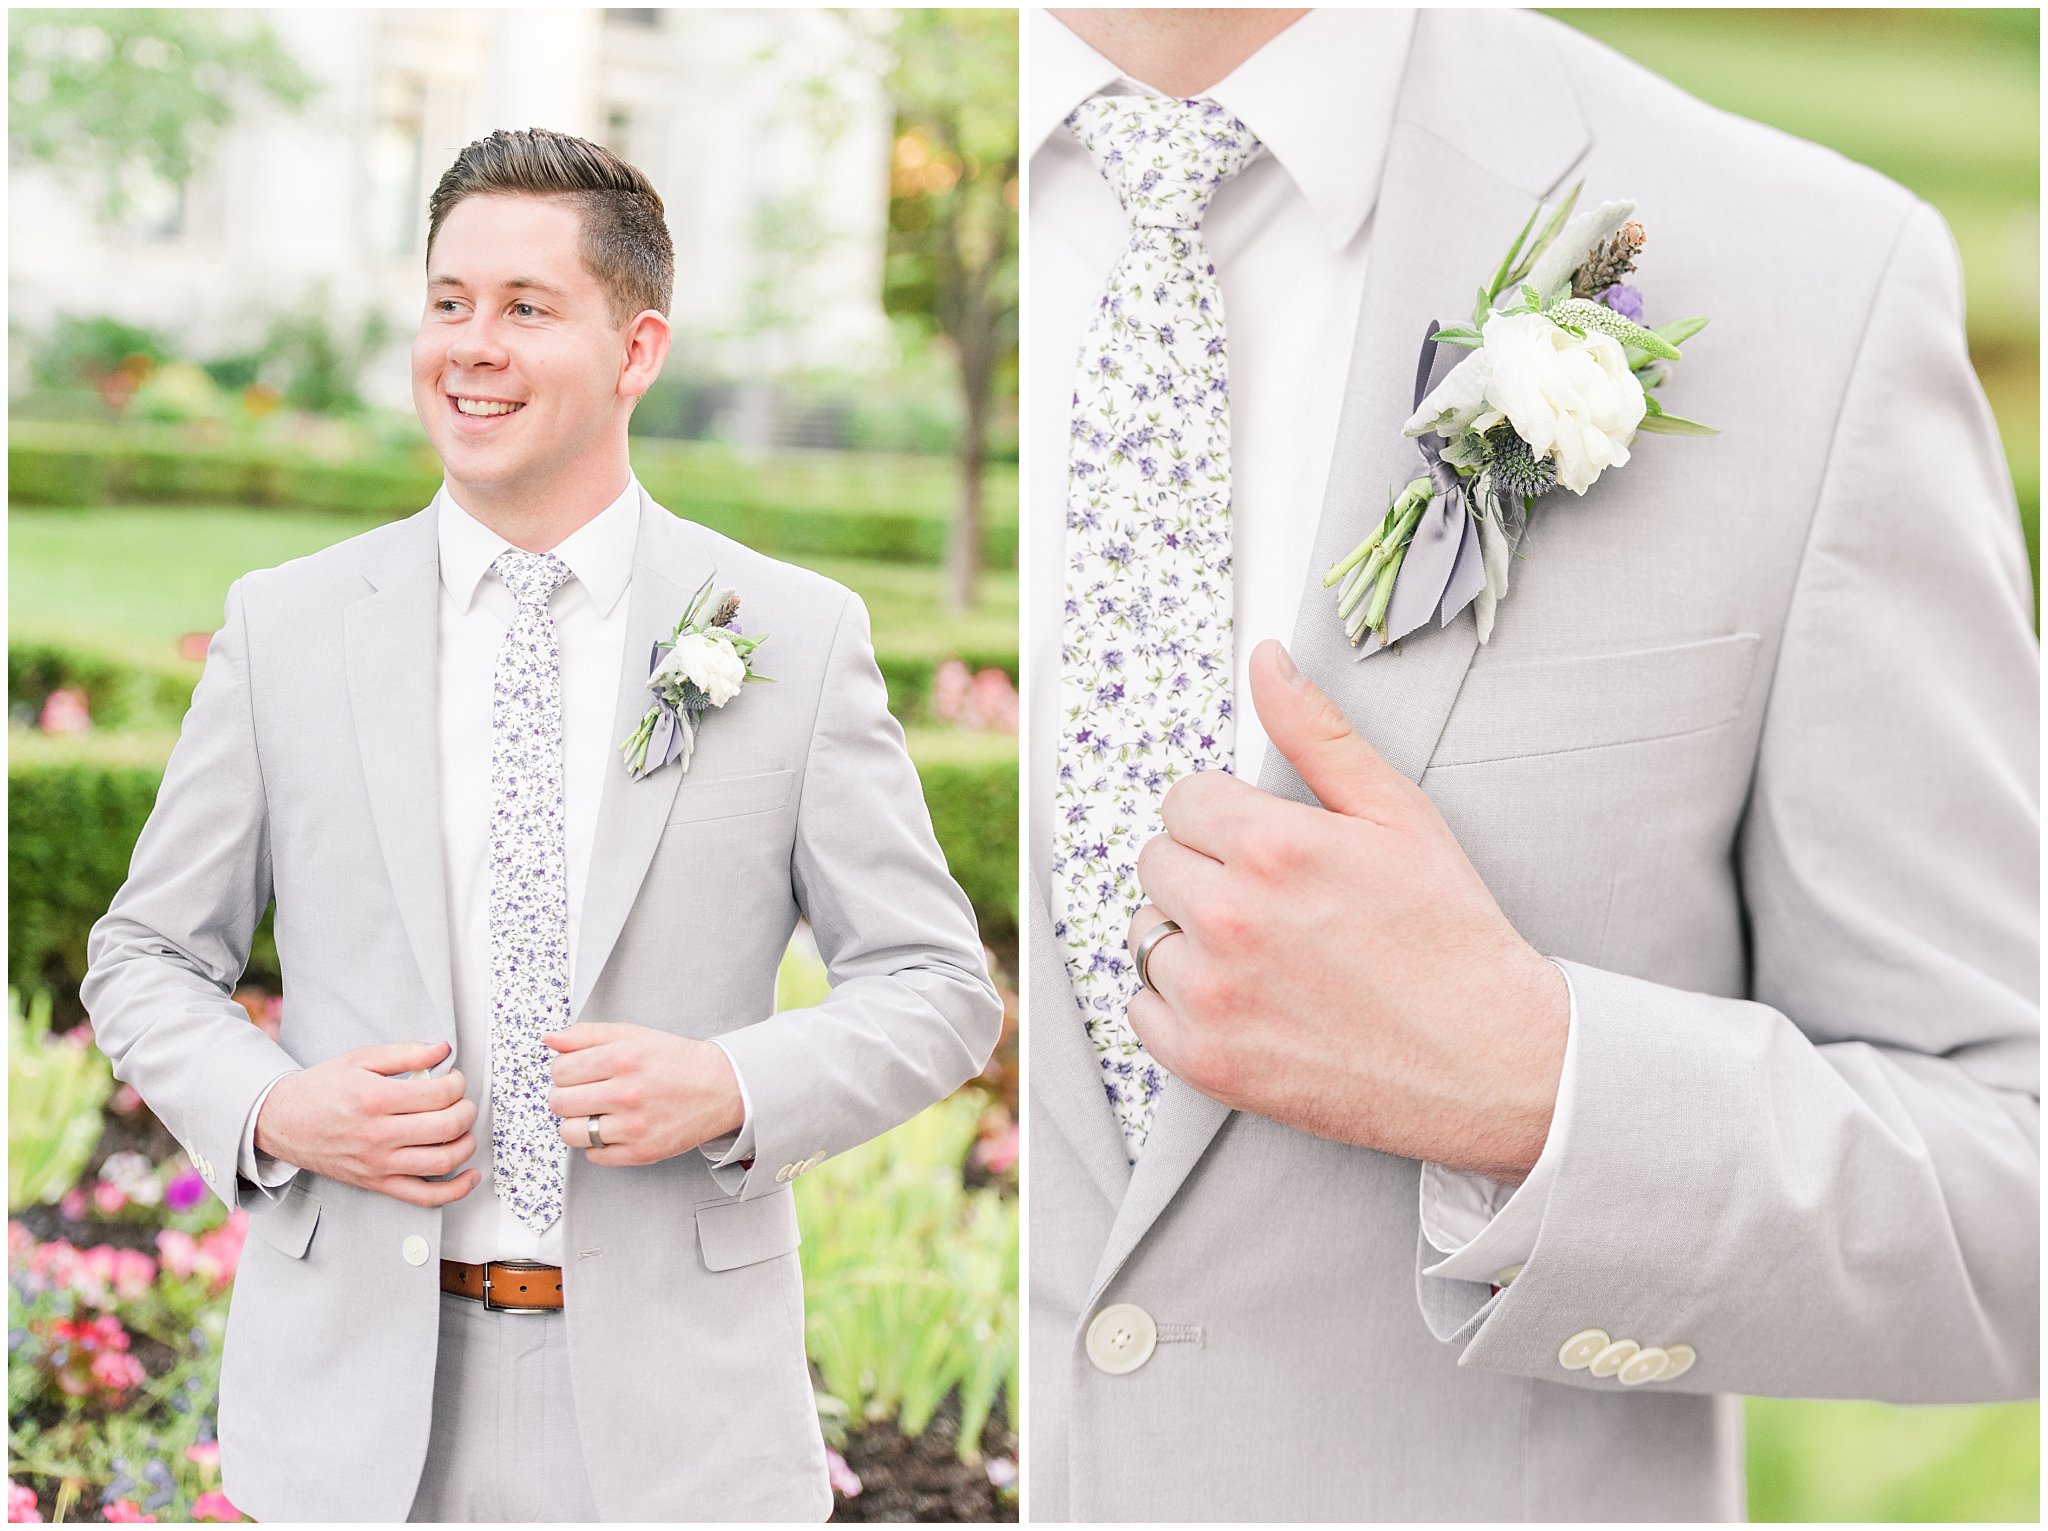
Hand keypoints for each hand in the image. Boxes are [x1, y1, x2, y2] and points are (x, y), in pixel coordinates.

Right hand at [254, 1040, 479, 1206]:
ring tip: (463, 1128)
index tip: (454, 1079)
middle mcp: (378, 1134)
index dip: (457, 1083)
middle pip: (447, 1126)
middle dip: (466, 1110)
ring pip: (442, 1161)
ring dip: (466, 1143)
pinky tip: (470, 1176)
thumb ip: (406, 1053)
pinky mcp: (377, 1183)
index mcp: (375, 1099)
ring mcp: (378, 1164)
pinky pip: (424, 1196)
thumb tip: (443, 1050)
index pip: (439, 1094)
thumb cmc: (321, 1089)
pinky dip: (454, 1191)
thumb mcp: (360, 1059)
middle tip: (461, 1101)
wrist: (282, 1122)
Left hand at [544, 1023, 743, 1166]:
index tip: (575, 1072)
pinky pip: (594, 1156)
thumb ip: (588, 1034)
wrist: (722, 1088)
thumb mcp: (634, 1034)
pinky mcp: (642, 1152)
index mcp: (624, 1058)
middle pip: (559, 1102)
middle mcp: (628, 1093)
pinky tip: (612, 1129)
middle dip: (565, 1095)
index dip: (563, 1070)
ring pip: (570, 1133)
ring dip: (576, 1123)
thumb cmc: (678, 1061)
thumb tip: (551, 1039)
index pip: (560, 1069)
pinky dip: (597, 1145)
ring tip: (595, 1113)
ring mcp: (634, 1127)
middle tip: (584, 1092)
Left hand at [1125, 639, 1568, 1182]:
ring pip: (1146, 933)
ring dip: (1187, 936)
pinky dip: (1176, 1003)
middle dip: (1204, 870)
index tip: (1264, 846)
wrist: (1490, 1060)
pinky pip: (1140, 1009)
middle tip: (1271, 901)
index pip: (1184, 800)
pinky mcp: (1206, 1060)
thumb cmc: (1450, 936)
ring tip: (1261, 953)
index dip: (1225, 818)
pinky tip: (1240, 999)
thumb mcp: (1397, 813)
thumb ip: (1318, 732)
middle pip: (1157, 862)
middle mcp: (1229, 918)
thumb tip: (1266, 662)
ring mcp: (1212, 995)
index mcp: (1270, 846)